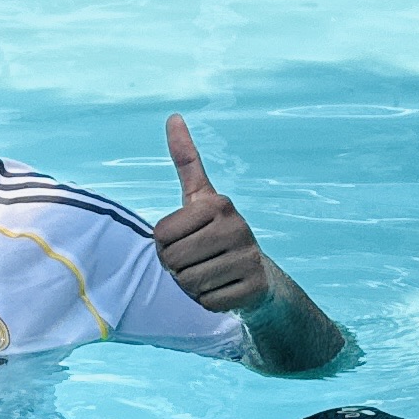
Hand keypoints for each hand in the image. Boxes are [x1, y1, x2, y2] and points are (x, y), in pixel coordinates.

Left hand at [154, 112, 273, 315]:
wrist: (258, 276)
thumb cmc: (218, 233)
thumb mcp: (201, 197)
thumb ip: (185, 161)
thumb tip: (173, 116)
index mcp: (217, 203)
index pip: (160, 236)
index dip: (164, 246)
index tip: (185, 241)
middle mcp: (237, 226)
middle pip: (173, 261)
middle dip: (176, 268)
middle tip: (197, 262)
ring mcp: (249, 257)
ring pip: (188, 284)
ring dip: (191, 286)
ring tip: (210, 274)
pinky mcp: (254, 287)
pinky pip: (208, 302)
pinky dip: (210, 301)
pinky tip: (224, 289)